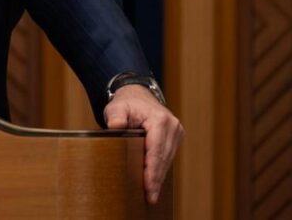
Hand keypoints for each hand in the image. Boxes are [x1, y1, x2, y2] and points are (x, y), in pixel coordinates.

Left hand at [103, 85, 183, 203]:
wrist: (137, 95)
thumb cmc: (125, 103)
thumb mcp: (116, 107)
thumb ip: (116, 116)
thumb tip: (115, 126)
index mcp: (160, 120)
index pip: (156, 150)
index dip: (153, 170)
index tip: (149, 187)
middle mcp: (172, 126)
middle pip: (163, 158)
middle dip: (156, 179)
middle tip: (150, 198)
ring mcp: (176, 132)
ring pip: (167, 159)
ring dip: (159, 177)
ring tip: (151, 195)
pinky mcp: (175, 138)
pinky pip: (167, 156)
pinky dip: (161, 169)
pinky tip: (155, 182)